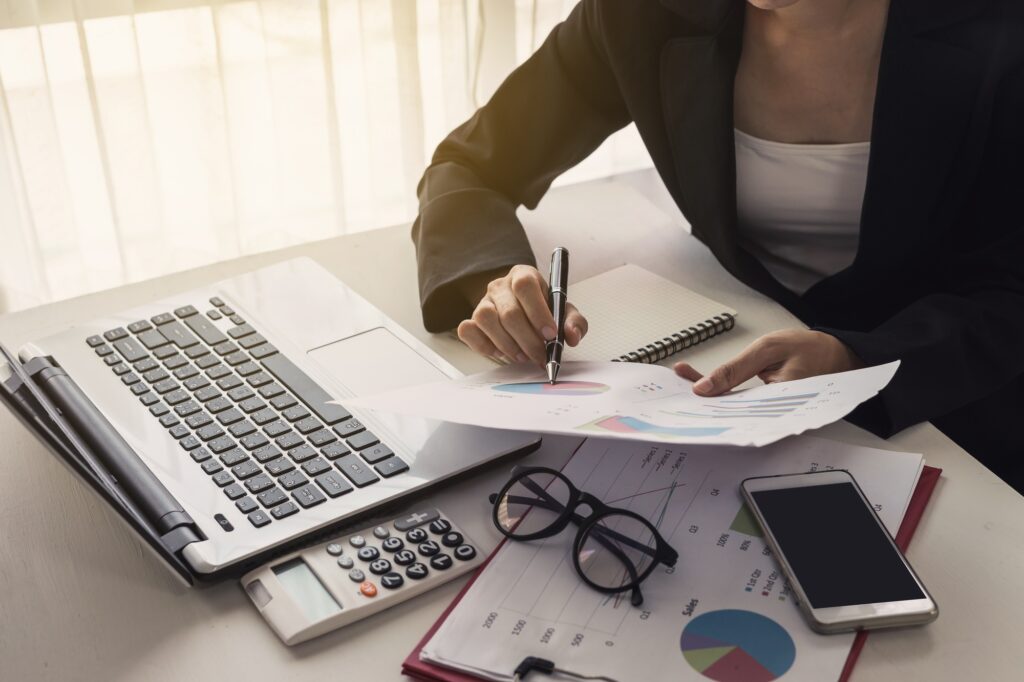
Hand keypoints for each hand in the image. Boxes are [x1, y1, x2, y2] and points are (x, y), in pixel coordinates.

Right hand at [457, 265, 588, 364]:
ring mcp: (482, 302)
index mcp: (524, 275)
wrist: (524, 316)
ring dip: (507, 345)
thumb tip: (572, 336)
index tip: (550, 335)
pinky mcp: (471, 320)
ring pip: (486, 320)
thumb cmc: (543, 312)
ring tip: (522, 356)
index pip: (525, 285)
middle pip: (509, 312)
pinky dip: (484, 346)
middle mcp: (500, 286)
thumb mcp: (564, 313)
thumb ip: (574, 322)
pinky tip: (501, 351)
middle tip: (540, 356)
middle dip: (528, 340)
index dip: (538, 312)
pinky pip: (468, 331)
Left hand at [674, 330, 863, 395]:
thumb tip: (703, 387)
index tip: (685, 392)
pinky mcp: (766, 407)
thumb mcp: (768, 349)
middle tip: (678, 393)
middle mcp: (773, 415)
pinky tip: (707, 387)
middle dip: (704, 402)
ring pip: (733, 409)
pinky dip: (724, 394)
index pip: (732, 409)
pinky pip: (741, 405)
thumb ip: (735, 369)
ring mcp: (770, 413)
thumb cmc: (808, 349)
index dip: (706, 402)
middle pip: (729, 413)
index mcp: (778, 403)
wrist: (836, 355)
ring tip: (686, 388)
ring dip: (711, 397)